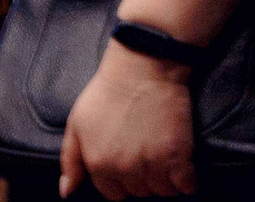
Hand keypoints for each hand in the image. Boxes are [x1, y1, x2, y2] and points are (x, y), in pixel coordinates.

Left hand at [59, 42, 195, 198]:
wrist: (143, 66)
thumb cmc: (109, 90)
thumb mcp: (77, 123)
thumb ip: (70, 160)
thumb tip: (66, 192)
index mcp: (98, 164)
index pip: (113, 193)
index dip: (121, 179)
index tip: (130, 163)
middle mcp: (124, 169)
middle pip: (139, 192)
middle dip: (143, 177)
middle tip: (148, 154)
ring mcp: (152, 164)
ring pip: (162, 191)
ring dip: (166, 180)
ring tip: (166, 158)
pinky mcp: (178, 155)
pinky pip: (186, 186)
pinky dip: (188, 182)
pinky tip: (185, 168)